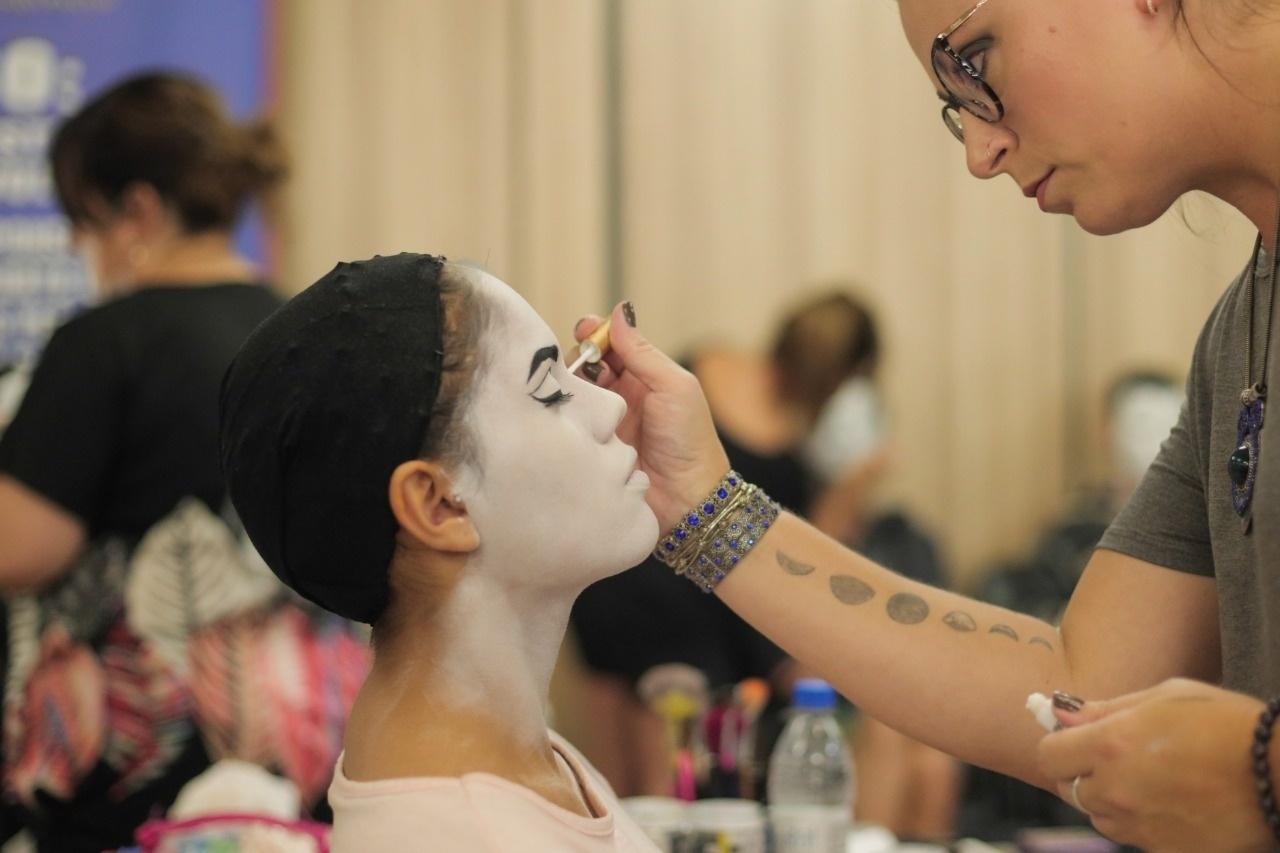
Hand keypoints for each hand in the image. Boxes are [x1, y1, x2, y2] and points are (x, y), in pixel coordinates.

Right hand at [573, 303, 729, 530]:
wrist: (686, 499)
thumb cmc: (689, 440)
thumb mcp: (674, 386)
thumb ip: (643, 352)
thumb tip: (619, 312)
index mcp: (645, 377)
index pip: (612, 345)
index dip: (597, 334)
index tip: (585, 329)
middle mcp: (621, 396)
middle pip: (587, 365)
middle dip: (579, 357)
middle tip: (581, 365)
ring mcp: (603, 421)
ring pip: (574, 391)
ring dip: (569, 384)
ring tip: (572, 388)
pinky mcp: (588, 445)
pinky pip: (568, 421)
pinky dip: (562, 411)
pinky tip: (564, 410)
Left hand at [1037, 678, 1272, 851]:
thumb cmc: (1226, 723)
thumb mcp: (1164, 697)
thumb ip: (1105, 709)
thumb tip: (1060, 714)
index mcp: (1111, 746)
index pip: (1048, 755)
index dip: (1060, 746)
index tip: (1078, 740)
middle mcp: (1118, 790)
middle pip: (1070, 790)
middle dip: (1085, 774)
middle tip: (1120, 758)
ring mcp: (1142, 827)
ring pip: (1100, 818)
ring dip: (1111, 801)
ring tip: (1151, 779)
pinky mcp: (1167, 852)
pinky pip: (1135, 838)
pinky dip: (1143, 823)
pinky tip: (1173, 803)